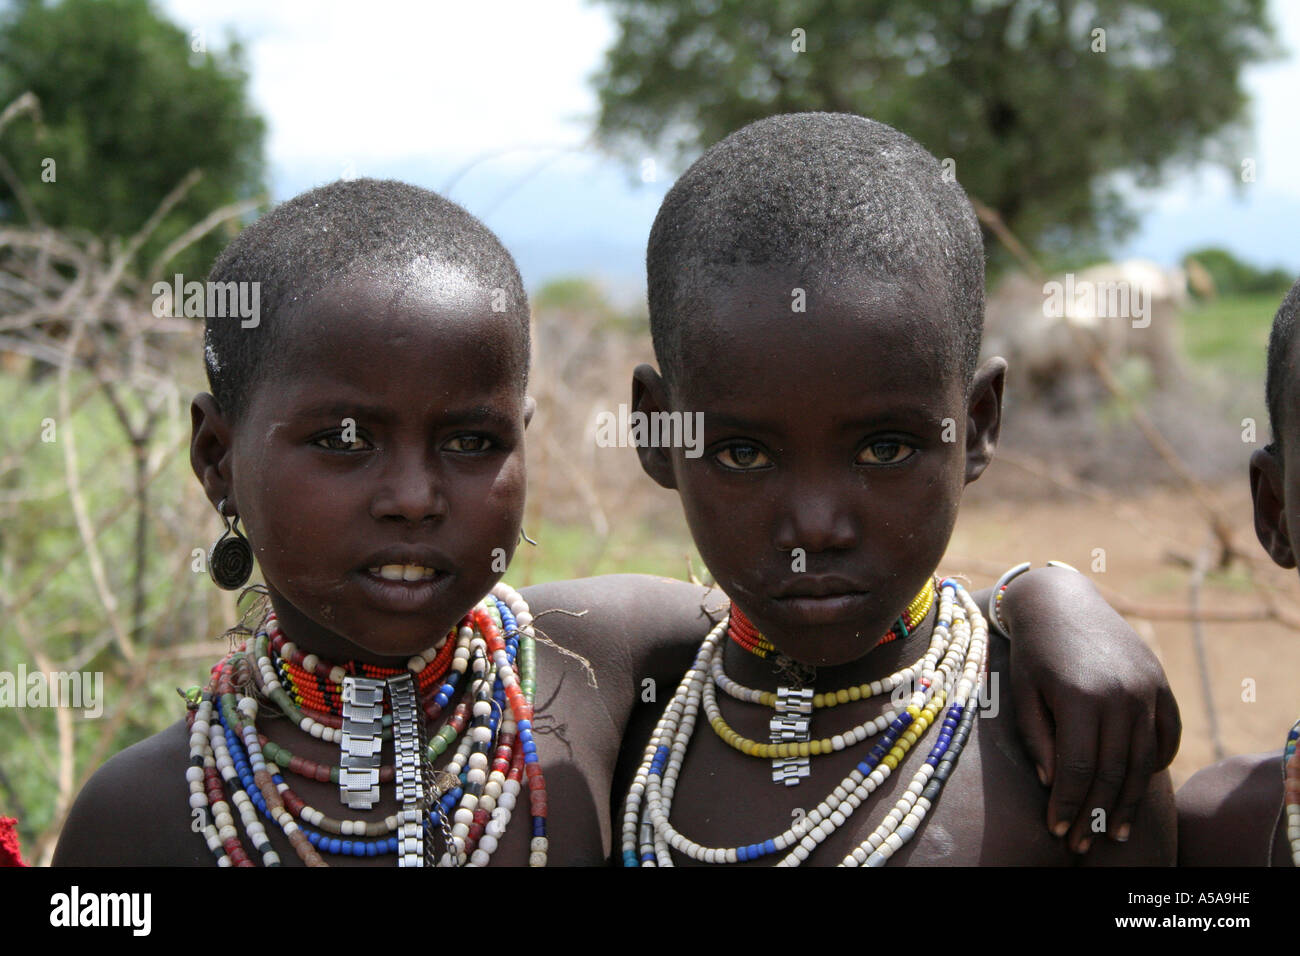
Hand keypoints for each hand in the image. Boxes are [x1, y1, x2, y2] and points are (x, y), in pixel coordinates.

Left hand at [999, 566, 1180, 852]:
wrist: (1061, 602)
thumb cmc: (1032, 653)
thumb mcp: (1023, 694)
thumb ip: (1038, 741)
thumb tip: (1054, 785)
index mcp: (1080, 698)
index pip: (1079, 770)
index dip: (1068, 805)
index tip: (1057, 831)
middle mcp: (1120, 695)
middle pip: (1114, 773)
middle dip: (1097, 815)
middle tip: (1083, 844)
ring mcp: (1147, 689)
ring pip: (1143, 761)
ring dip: (1130, 801)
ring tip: (1117, 832)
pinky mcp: (1160, 683)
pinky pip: (1167, 735)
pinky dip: (1156, 764)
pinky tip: (1138, 785)